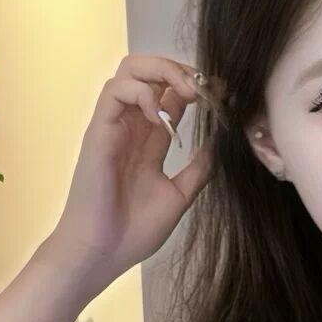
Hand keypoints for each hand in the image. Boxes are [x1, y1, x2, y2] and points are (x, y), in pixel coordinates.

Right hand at [47, 54, 217, 288]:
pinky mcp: (99, 130)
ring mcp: (114, 126)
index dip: (196, 88)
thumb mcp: (178, 196)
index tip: (222, 93)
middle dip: (178, 69)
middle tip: (203, 88)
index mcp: (150, 141)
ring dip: (161, 71)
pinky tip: (159, 114)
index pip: (172, 96)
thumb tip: (219, 145)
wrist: (103, 252)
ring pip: (129, 71)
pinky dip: (141, 92)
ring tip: (187, 93)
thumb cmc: (134, 231)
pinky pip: (114, 91)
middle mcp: (132, 127)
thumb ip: (198, 170)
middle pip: (149, 73)